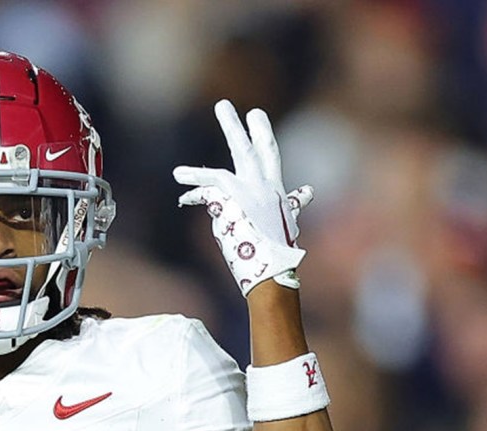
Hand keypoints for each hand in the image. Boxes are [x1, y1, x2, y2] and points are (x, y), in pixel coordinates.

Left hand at [173, 100, 313, 295]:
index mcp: (276, 191)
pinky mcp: (234, 203)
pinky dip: (194, 190)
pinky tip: (181, 190)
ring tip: (177, 172)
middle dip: (236, 127)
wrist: (275, 269)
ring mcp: (250, 193)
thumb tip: (309, 191)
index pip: (270, 155)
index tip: (256, 114)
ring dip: (194, 174)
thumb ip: (292, 203)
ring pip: (222, 170)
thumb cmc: (279, 251)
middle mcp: (265, 187)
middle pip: (252, 148)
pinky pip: (207, 190)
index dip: (262, 134)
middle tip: (222, 104)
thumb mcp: (287, 222)